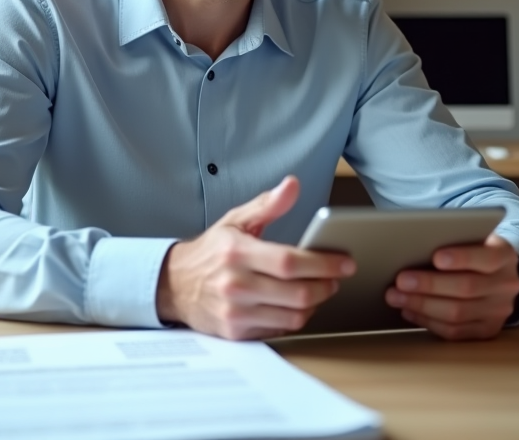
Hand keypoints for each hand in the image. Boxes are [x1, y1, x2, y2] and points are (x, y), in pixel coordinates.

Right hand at [156, 176, 355, 339]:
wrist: (174, 285)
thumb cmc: (210, 251)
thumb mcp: (235, 221)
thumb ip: (267, 204)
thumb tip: (292, 185)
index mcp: (237, 253)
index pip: (290, 262)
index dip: (323, 264)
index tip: (345, 263)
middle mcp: (235, 284)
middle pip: (297, 293)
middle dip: (325, 286)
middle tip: (335, 279)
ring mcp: (235, 312)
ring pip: (292, 316)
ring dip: (314, 305)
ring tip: (318, 291)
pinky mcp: (235, 332)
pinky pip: (278, 330)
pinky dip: (294, 318)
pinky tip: (296, 305)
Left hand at [384, 233, 518, 340]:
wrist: (497, 275)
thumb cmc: (473, 250)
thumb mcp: (472, 238)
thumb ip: (453, 240)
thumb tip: (413, 247)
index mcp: (505, 255)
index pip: (487, 258)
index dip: (461, 258)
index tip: (435, 257)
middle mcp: (506, 285)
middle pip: (467, 288)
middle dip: (430, 284)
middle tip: (401, 280)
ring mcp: (499, 311)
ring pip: (458, 313)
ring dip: (422, 305)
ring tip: (396, 297)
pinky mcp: (487, 330)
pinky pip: (455, 332)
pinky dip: (428, 321)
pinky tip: (409, 311)